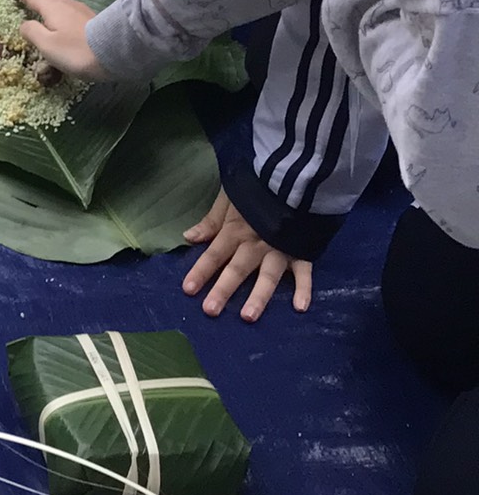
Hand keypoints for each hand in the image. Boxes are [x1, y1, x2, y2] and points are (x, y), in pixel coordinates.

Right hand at [12, 0, 102, 79]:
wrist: (114, 52)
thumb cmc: (76, 51)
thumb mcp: (47, 45)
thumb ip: (32, 32)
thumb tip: (24, 24)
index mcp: (52, 9)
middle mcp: (66, 4)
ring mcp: (80, 10)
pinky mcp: (91, 18)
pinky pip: (69, 4)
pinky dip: (59, 3)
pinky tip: (63, 9)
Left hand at [182, 190, 313, 320]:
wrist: (295, 177)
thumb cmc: (257, 187)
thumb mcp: (229, 197)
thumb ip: (212, 220)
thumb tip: (189, 237)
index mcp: (236, 230)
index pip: (215, 254)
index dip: (201, 270)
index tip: (188, 289)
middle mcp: (256, 244)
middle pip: (237, 269)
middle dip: (223, 289)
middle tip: (210, 310)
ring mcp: (280, 250)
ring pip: (268, 276)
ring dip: (259, 297)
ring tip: (248, 317)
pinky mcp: (302, 252)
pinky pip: (305, 273)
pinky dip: (304, 289)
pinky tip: (300, 307)